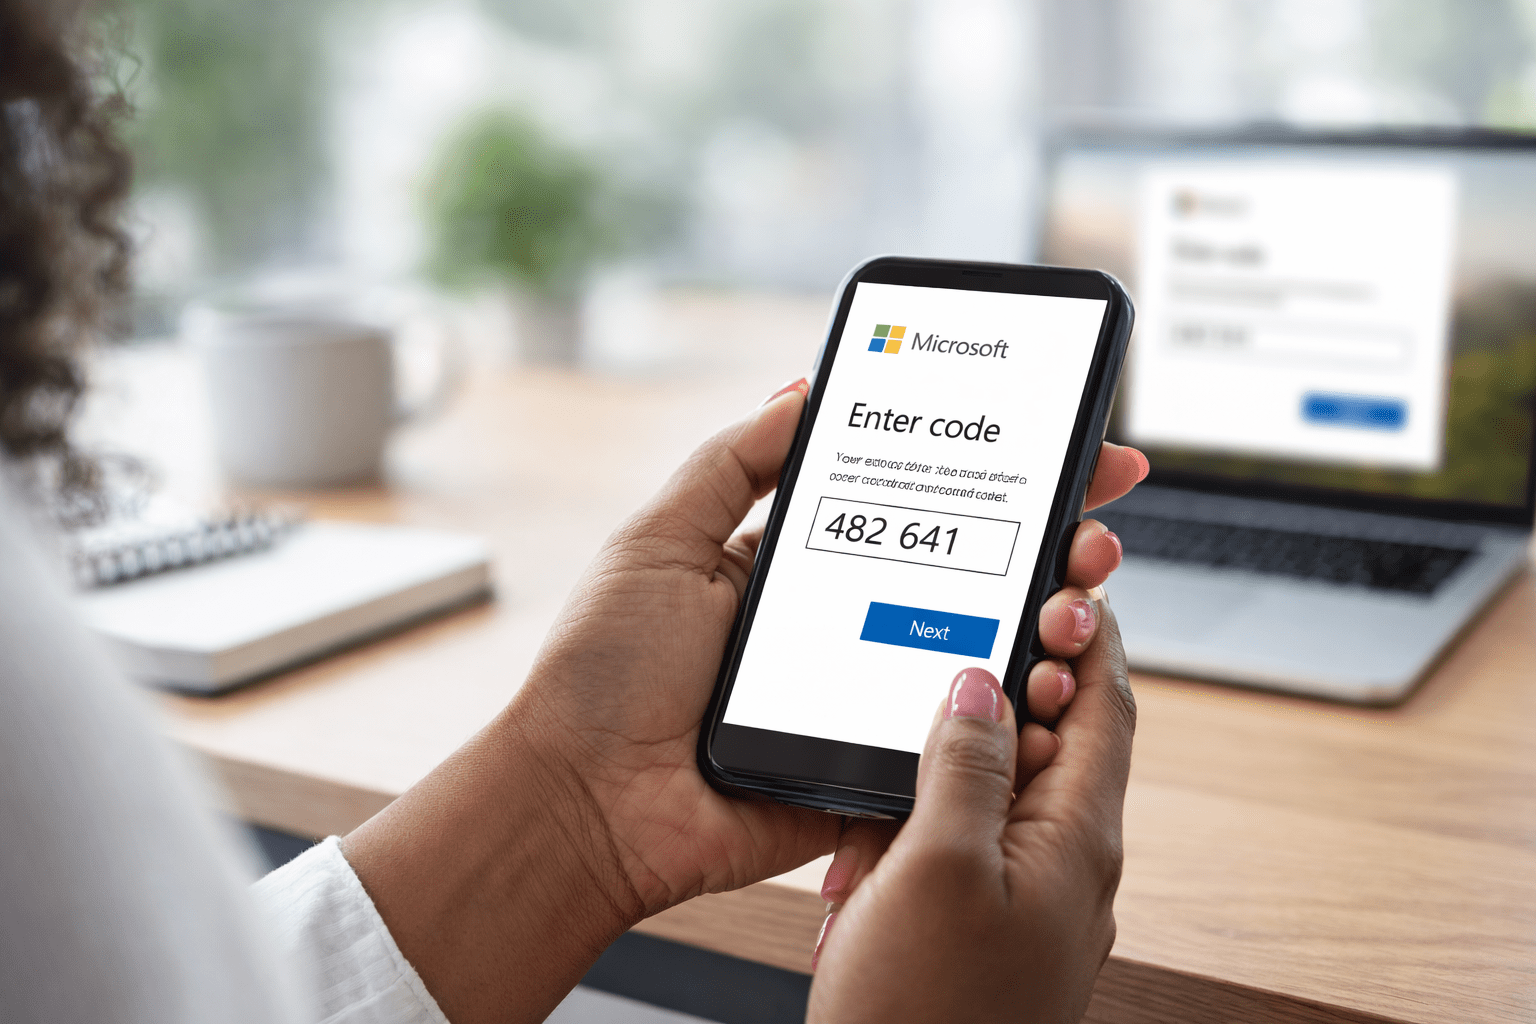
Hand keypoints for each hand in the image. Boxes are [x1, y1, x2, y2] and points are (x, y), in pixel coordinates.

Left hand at [343, 379, 1145, 1023]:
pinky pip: (955, 745)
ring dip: (1048, 624)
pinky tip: (1054, 677)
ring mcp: (866, 701)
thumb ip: (735, 461)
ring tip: (1080, 594)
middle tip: (1097, 526)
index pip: (919, 510)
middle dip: (1050, 548)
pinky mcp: (873, 772)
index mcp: (803, 569)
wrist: (583, 804)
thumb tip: (805, 387)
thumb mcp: (661, 538)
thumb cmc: (605, 673)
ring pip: (981, 660)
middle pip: (972, 582)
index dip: (997, 479)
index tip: (1070, 450)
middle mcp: (848, 628)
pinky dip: (1013, 718)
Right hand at [807, 607, 1135, 1023]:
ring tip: (921, 714)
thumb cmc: (923, 1016)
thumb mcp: (937, 867)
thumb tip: (982, 681)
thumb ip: (965, 764)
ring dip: (973, 739)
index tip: (1066, 573)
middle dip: (1028, 671)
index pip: (1106, 705)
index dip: (1089, 632)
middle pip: (1063, 736)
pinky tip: (894, 803)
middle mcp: (1068, 864)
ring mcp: (1030, 896)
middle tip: (991, 617)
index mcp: (1078, 840)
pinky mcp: (987, 922)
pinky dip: (942, 800)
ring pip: (1012, 783)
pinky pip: (978, 835)